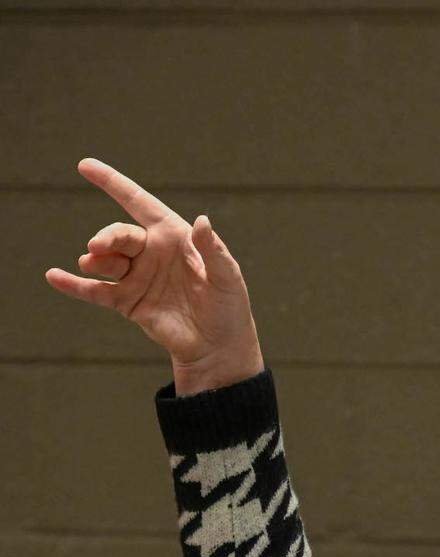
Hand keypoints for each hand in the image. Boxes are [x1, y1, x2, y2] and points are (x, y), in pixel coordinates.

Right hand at [44, 157, 261, 370]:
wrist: (218, 348)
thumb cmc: (228, 308)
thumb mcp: (226, 277)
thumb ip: (213, 250)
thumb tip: (202, 220)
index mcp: (173, 235)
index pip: (138, 203)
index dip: (113, 183)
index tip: (86, 166)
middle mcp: (151, 251)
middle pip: (120, 235)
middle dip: (106, 238)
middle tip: (96, 247)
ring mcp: (136, 276)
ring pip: (106, 261)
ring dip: (96, 260)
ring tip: (91, 264)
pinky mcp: (127, 302)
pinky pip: (95, 290)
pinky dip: (74, 285)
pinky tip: (54, 277)